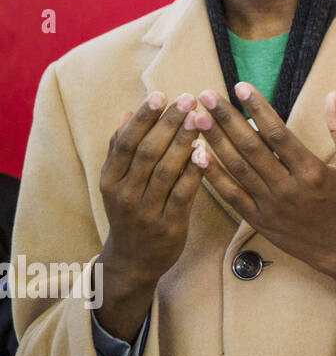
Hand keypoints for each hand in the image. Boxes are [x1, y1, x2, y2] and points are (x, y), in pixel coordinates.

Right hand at [97, 92, 205, 336]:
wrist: (133, 261)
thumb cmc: (129, 212)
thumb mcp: (117, 183)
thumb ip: (121, 150)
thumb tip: (125, 113)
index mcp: (110, 180)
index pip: (125, 143)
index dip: (143, 118)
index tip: (161, 95)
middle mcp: (124, 195)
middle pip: (147, 153)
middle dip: (168, 124)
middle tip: (188, 100)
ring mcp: (146, 212)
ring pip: (165, 172)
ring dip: (184, 143)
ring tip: (201, 119)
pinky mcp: (168, 226)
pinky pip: (183, 195)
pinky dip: (194, 173)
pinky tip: (206, 153)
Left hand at [193, 83, 335, 313]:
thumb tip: (333, 95)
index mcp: (311, 171)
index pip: (278, 134)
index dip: (257, 109)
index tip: (240, 87)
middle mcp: (287, 187)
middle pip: (250, 148)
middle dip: (226, 119)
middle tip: (206, 96)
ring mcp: (269, 205)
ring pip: (236, 168)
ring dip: (214, 141)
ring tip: (197, 118)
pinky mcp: (257, 219)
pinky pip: (230, 195)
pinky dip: (213, 175)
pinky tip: (197, 155)